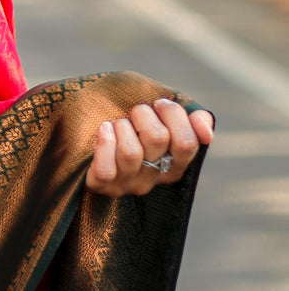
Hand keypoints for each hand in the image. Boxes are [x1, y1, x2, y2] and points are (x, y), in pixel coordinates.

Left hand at [86, 97, 213, 195]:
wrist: (83, 117)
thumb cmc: (127, 112)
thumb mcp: (160, 109)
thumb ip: (188, 116)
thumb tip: (207, 133)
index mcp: (175, 161)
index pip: (188, 144)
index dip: (173, 116)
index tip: (159, 103)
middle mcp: (154, 176)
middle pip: (159, 140)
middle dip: (144, 114)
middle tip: (135, 111)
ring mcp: (128, 184)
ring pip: (131, 152)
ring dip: (121, 126)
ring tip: (116, 123)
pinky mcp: (103, 187)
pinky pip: (106, 170)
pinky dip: (103, 143)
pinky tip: (103, 130)